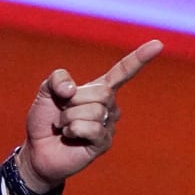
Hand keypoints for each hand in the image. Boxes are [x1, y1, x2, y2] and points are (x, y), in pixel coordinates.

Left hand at [17, 40, 162, 192]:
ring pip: (94, 111)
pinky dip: (73, 130)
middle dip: (73, 101)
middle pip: (102, 92)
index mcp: (98, 89)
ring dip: (69, 118)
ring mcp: (108, 125)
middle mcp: (109, 106)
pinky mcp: (103, 143)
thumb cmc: (45, 120)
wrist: (37, 150)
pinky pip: (91, 128)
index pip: (122, 72)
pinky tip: (69, 136)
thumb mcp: (46, 92)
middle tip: (62, 112)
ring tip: (64, 126)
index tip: (158, 44)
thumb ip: (57, 79)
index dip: (139, 58)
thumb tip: (72, 89)